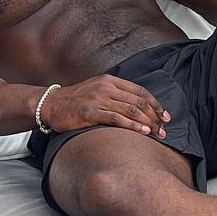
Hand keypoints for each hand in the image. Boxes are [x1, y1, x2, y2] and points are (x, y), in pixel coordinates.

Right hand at [42, 76, 169, 136]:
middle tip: (164, 130)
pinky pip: (116, 119)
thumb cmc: (76, 100)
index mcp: (109, 80)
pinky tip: (142, 133)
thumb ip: (115, 94)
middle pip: (138, 102)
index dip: (156, 104)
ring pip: (131, 110)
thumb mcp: (97, 90)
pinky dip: (133, 126)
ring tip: (158, 134)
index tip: (166, 116)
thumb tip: (139, 108)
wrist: (51, 104)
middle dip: (155, 117)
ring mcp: (98, 99)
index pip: (140, 91)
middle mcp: (105, 88)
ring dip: (148, 123)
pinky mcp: (90, 113)